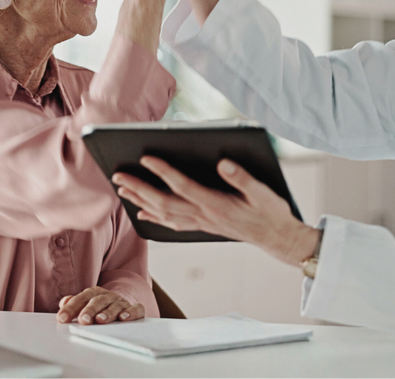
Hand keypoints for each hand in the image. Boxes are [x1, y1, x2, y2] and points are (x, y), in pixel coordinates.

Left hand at [56, 286, 144, 324]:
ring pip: (115, 306)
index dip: (71, 308)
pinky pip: (136, 308)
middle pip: (98, 301)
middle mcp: (108, 296)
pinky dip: (131, 312)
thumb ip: (74, 304)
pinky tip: (124, 318)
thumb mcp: (85, 304)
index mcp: (94, 294)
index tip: (62, 319)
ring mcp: (121, 302)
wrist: (120, 303)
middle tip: (83, 320)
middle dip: (90, 310)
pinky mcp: (135, 309)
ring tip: (101, 320)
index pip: (81, 299)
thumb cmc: (99, 307)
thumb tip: (64, 302)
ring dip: (108, 313)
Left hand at [113, 157, 318, 265]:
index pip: (184, 186)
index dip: (164, 172)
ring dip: (140, 200)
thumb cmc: (271, 211)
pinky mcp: (203, 226)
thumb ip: (243, 177)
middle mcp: (205, 216)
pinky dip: (154, 217)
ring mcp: (202, 223)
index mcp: (217, 204)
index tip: (146, 157)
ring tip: (122, 188)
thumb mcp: (263, 191)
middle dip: (139, 188)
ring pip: (164, 213)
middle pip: (165, 202)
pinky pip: (172, 223)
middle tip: (118, 175)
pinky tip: (142, 212)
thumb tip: (223, 162)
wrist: (276, 237)